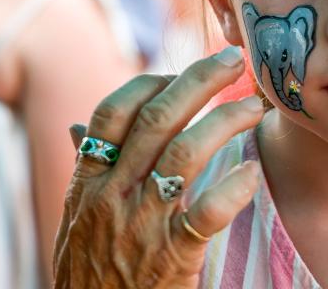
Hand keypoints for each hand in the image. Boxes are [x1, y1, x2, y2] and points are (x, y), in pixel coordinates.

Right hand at [54, 47, 264, 287]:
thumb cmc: (86, 271)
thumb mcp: (74, 218)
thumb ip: (85, 170)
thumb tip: (76, 127)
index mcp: (89, 181)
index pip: (112, 113)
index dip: (148, 84)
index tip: (178, 75)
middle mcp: (113, 194)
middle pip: (156, 119)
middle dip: (197, 81)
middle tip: (232, 60)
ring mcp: (142, 225)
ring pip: (184, 153)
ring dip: (224, 122)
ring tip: (253, 107)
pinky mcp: (172, 256)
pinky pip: (208, 212)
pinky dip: (233, 188)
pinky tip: (252, 172)